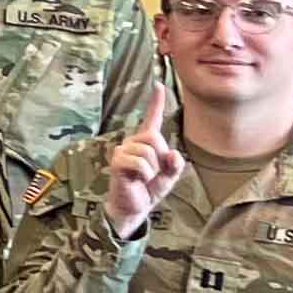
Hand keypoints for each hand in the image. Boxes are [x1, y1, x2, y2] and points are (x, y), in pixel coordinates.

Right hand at [102, 87, 184, 239]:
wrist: (133, 207)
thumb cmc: (148, 189)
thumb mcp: (169, 177)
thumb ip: (175, 164)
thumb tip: (173, 154)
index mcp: (145, 143)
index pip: (151, 119)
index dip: (155, 102)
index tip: (158, 85)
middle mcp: (132, 142)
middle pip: (154, 137)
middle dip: (160, 157)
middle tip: (153, 172)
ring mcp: (122, 151)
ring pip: (148, 152)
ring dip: (152, 169)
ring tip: (144, 178)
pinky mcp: (117, 162)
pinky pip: (140, 163)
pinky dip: (145, 174)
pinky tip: (137, 180)